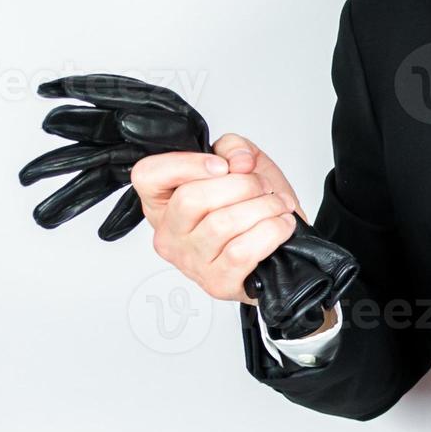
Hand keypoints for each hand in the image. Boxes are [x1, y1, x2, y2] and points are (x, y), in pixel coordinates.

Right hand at [131, 134, 301, 303]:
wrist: (282, 244)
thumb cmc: (253, 206)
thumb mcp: (242, 163)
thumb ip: (233, 148)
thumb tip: (238, 161)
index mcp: (163, 201)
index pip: (148, 176)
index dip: (185, 165)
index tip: (222, 166)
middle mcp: (169, 234)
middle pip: (191, 199)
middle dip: (240, 185)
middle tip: (262, 186)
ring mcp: (190, 262)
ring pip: (221, 224)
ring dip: (262, 208)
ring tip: (277, 205)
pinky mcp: (217, 282)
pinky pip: (242, 251)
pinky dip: (271, 231)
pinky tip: (280, 225)